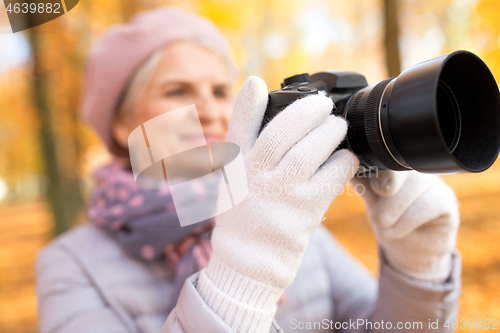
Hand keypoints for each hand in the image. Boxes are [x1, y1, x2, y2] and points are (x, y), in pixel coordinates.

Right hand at [197, 76, 358, 331]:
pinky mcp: (304, 213)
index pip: (238, 130)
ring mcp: (280, 196)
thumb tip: (264, 115)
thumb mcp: (235, 180)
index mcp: (236, 168)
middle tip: (323, 105)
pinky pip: (331, 179)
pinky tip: (347, 158)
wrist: (249, 261)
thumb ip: (248, 150)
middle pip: (280, 134)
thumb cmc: (245, 214)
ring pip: (308, 153)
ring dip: (329, 133)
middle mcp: (255, 179)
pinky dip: (343, 163)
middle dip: (306, 112)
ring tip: (338, 126)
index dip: (247, 104)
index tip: (256, 83)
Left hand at [351, 170, 459, 281]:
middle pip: (400, 171)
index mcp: (395, 166)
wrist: (410, 251)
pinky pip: (424, 206)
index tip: (373, 188)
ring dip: (393, 213)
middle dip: (385, 195)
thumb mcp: (371, 202)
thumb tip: (349, 168)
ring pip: (412, 187)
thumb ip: (363, 184)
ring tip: (386, 227)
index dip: (377, 170)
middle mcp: (416, 170)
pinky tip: (401, 231)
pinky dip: (406, 223)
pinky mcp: (446, 202)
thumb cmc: (389, 222)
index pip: (386, 158)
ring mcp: (434, 184)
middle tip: (379, 217)